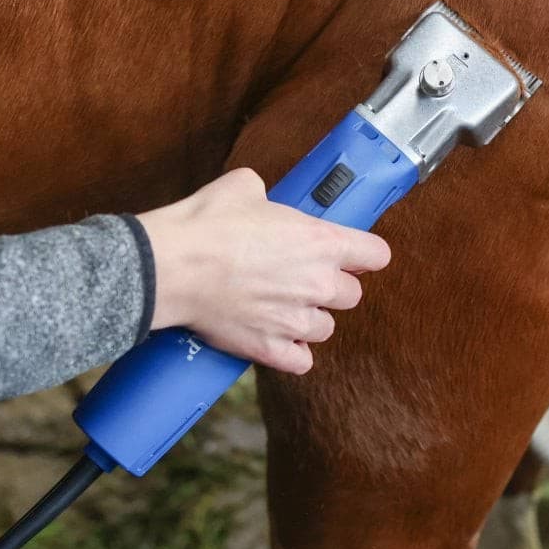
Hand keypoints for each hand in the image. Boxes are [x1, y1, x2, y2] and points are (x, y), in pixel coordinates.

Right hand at [135, 168, 391, 373]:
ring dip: (310, 319)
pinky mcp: (270, 348)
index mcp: (322, 242)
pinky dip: (292, 353)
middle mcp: (318, 284)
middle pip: (352, 295)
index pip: (376, 255)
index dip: (363, 254)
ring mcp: (296, 321)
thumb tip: (261, 199)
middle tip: (304, 278)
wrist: (172, 265)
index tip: (351, 255)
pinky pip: (301, 361)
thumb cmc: (207, 223)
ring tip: (284, 308)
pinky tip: (277, 338)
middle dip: (331, 287)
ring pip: (326, 328)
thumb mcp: (244, 187)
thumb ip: (267, 195)